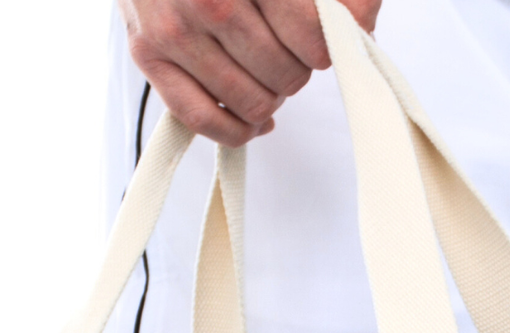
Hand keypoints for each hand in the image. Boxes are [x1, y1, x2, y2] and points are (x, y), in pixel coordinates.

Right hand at [118, 0, 381, 146]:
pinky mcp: (147, 56)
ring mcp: (172, 29)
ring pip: (250, 102)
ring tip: (265, 72)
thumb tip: (361, 25)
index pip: (310, 34)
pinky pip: (204, 120)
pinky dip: (238, 130)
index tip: (318, 38)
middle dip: (295, 69)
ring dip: (269, 97)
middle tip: (286, 51)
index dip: (324, 44)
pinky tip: (254, 118)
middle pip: (283, 73)